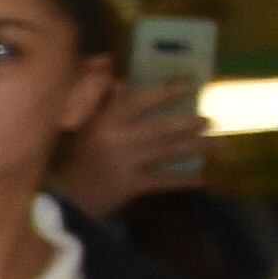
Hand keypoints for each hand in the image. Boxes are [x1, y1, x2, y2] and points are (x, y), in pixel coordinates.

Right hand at [54, 84, 208, 216]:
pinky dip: (181, 181)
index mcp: (107, 122)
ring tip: (218, 144)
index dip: (166, 93)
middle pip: (161, 128)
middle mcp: (120, 140)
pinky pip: (161, 182)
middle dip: (189, 124)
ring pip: (167, 152)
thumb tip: (121, 81)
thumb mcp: (81, 126)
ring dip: (194, 147)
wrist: (60, 197)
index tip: (189, 85)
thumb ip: (102, 103)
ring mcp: (127, 163)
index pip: (141, 102)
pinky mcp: (130, 186)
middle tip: (212, 120)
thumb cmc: (68, 158)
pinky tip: (201, 179)